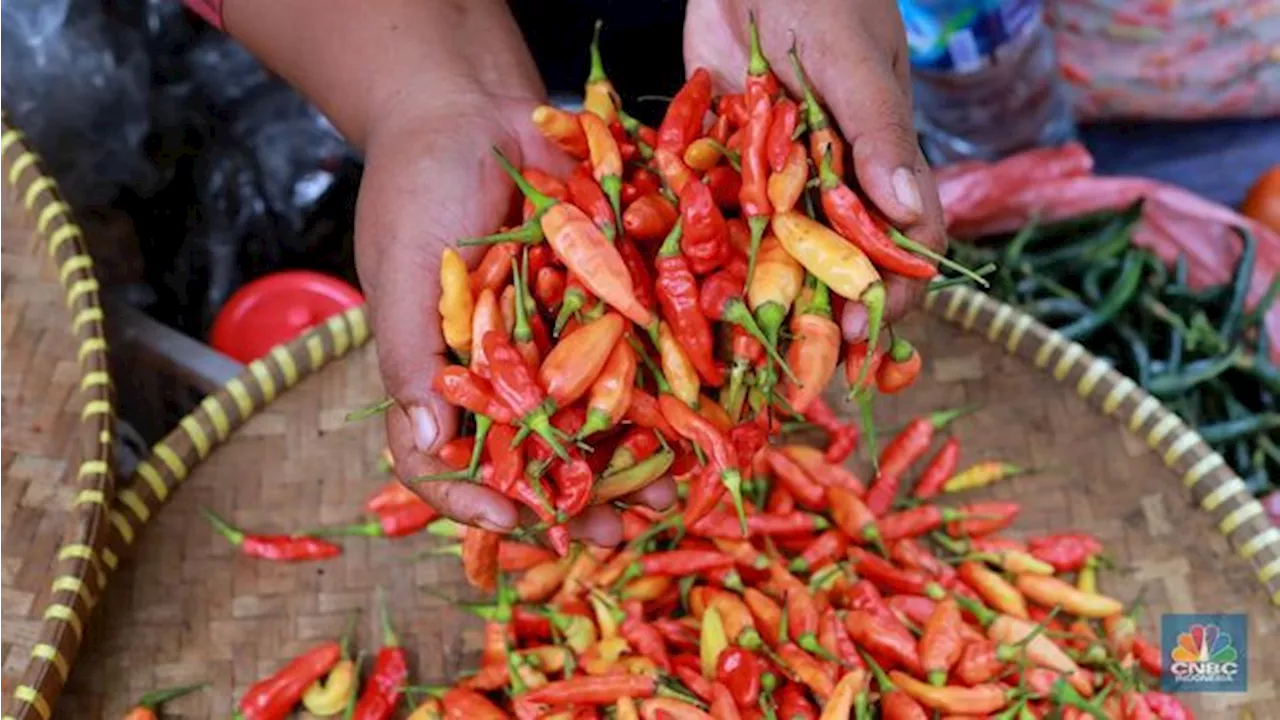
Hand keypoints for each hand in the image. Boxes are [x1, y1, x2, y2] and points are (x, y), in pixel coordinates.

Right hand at [357, 95, 675, 546]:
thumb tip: (424, 439)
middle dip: (578, 498)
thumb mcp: (401, 269)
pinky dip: (671, 388)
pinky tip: (704, 417)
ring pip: (601, 418)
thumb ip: (412, 355)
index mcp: (446, 379)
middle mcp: (507, 373)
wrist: (473, 109)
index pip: (449, 461)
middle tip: (614, 531)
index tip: (512, 520)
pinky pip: (642, 353)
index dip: (474, 498)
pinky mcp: (610, 303)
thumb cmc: (416, 187)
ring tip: (671, 494)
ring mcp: (561, 342)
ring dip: (636, 459)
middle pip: (539, 456)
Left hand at [684, 0, 946, 339]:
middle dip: (824, 315)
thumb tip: (909, 215)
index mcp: (878, 159)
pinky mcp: (727, 160)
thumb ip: (881, 137)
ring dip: (766, 298)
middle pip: (837, 259)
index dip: (890, 292)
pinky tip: (689, 292)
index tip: (863, 336)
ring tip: (744, 350)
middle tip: (800, 366)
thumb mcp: (853, 66)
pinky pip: (720, 214)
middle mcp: (830, 176)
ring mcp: (777, 172)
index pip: (902, 241)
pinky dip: (709, 250)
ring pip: (777, 249)